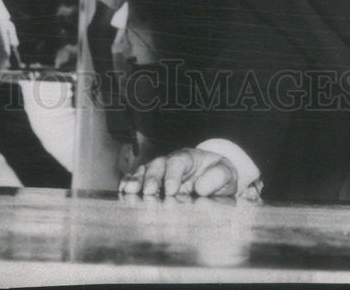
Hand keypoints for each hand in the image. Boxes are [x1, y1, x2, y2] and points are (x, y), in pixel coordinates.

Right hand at [119, 148, 237, 196]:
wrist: (215, 177)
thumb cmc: (219, 174)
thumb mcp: (226, 174)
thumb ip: (217, 178)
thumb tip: (200, 187)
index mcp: (189, 157)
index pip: (178, 161)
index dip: (173, 175)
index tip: (171, 190)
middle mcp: (171, 161)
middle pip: (158, 164)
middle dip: (152, 178)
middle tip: (148, 192)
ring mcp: (161, 171)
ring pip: (146, 170)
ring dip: (137, 180)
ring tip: (129, 191)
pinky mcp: (154, 181)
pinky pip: (139, 179)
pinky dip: (130, 182)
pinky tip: (123, 190)